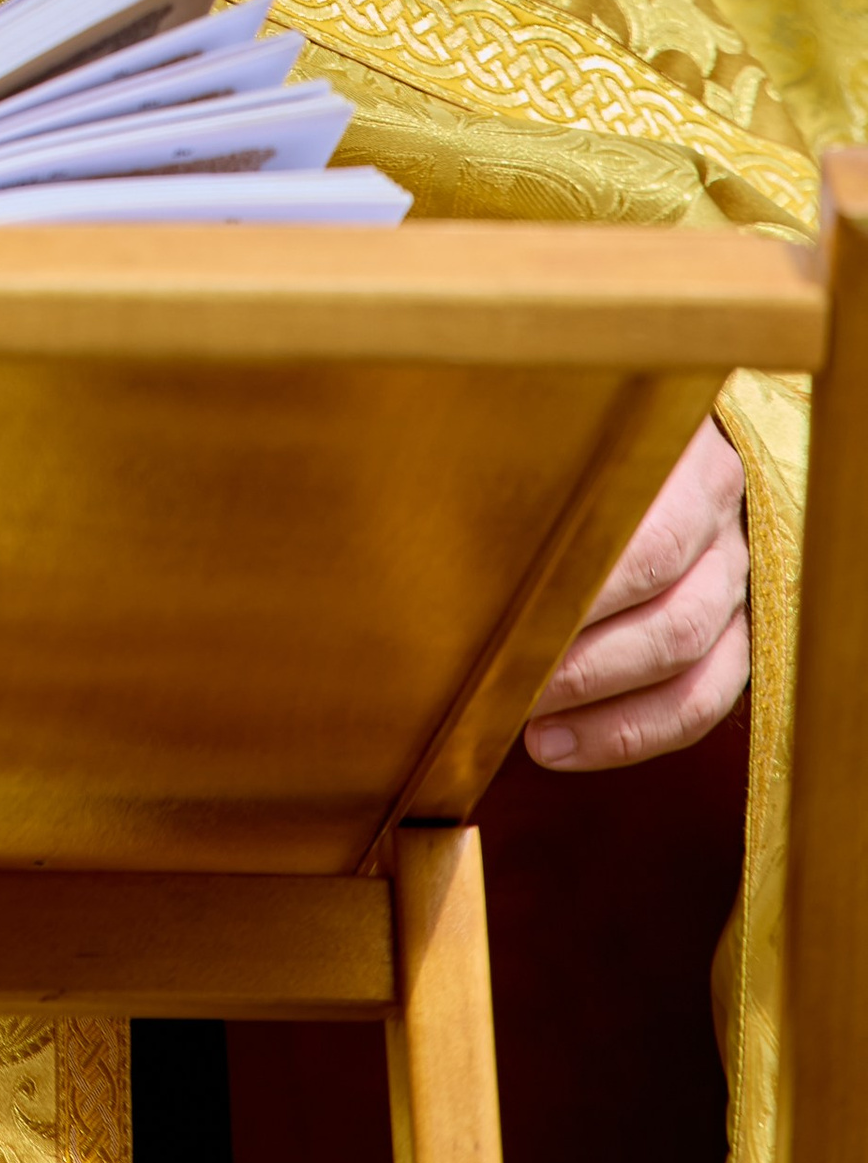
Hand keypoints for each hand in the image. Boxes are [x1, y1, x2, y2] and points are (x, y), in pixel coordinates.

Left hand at [525, 416, 749, 770]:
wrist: (648, 435)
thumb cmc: (570, 429)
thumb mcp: (546, 419)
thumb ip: (506, 455)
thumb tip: (425, 500)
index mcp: (685, 457)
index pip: (647, 542)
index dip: (581, 594)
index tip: (510, 619)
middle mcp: (721, 520)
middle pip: (671, 612)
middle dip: (583, 662)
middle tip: (508, 683)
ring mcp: (736, 579)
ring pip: (690, 663)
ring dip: (604, 706)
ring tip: (529, 729)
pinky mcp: (738, 632)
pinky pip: (701, 701)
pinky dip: (631, 732)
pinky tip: (561, 743)